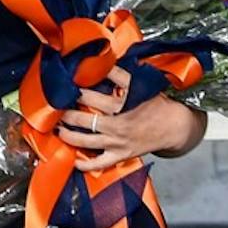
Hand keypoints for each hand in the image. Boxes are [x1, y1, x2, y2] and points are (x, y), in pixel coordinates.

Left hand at [57, 68, 207, 170]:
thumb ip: (118, 74)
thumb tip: (100, 61)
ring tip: (57, 130)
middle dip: (66, 114)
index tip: (64, 88)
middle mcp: (116, 124)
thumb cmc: (155, 103)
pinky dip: (85, 165)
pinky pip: (100, 164)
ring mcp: (117, 143)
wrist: (173, 126)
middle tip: (54, 109)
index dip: (74, 92)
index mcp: (120, 104)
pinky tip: (73, 161)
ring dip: (68, 136)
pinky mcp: (121, 156)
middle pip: (84, 119)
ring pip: (86, 141)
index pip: (90, 96)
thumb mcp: (138, 84)